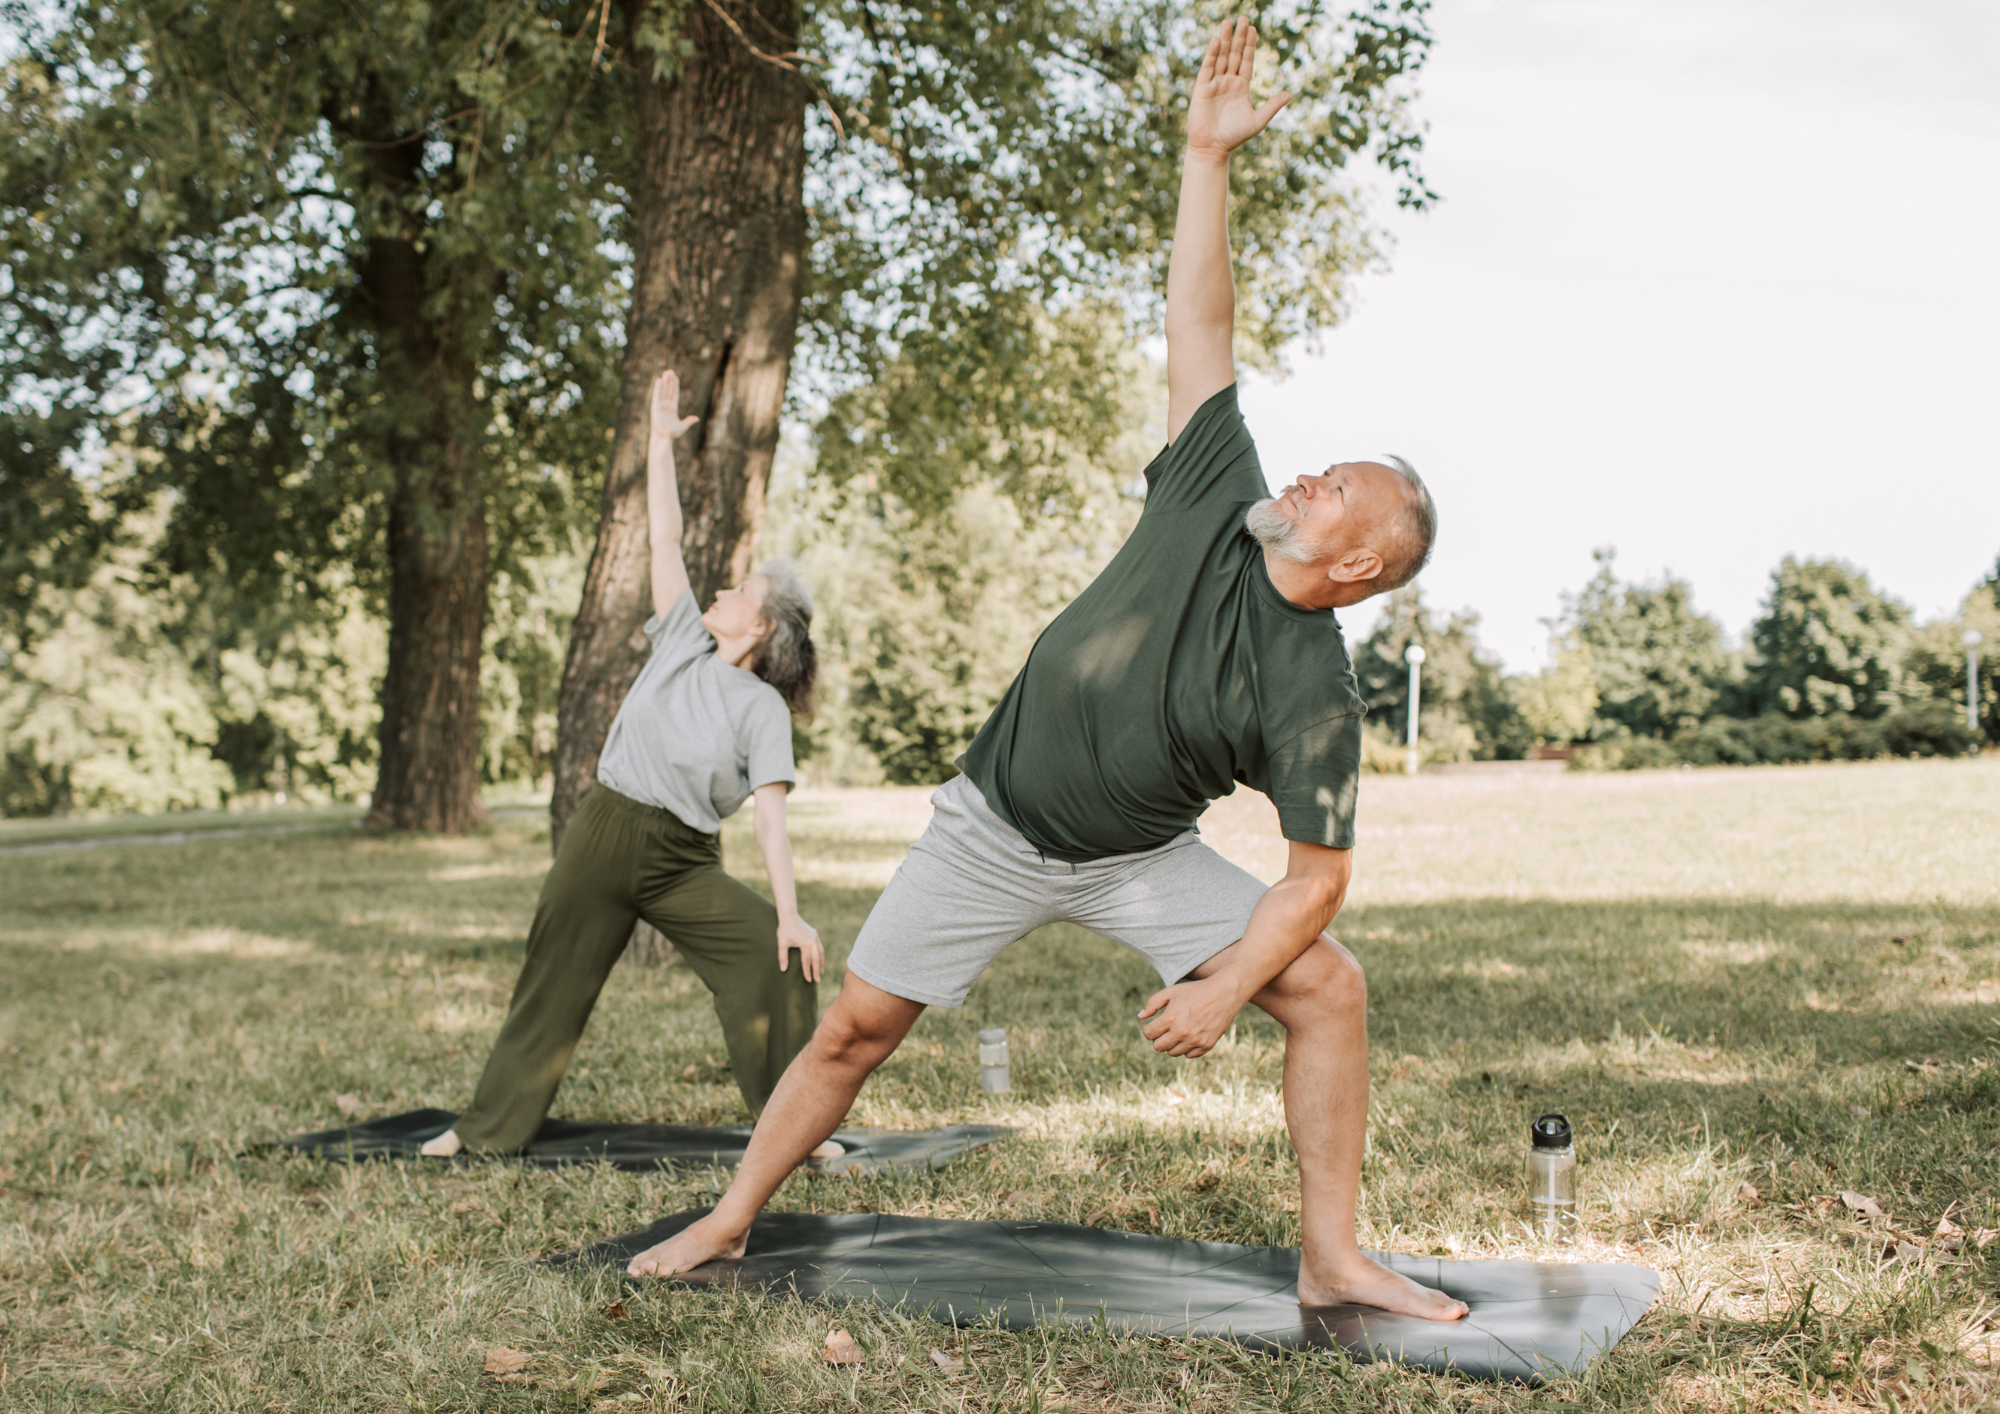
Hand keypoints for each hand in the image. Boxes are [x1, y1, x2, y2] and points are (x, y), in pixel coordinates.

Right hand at [649, 370, 699, 440]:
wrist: (663, 438)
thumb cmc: (672, 434)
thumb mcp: (683, 426)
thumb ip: (689, 421)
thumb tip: (697, 418)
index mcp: (672, 409)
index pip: (674, 394)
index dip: (675, 386)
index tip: (675, 378)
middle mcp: (666, 405)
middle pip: (668, 390)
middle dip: (669, 381)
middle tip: (670, 371)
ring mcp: (661, 405)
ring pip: (663, 390)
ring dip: (665, 381)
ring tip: (666, 372)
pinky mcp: (655, 407)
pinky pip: (657, 395)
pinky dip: (658, 388)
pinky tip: (659, 380)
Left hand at [777, 914, 822, 983]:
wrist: (789, 916)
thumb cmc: (784, 930)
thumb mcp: (782, 944)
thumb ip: (782, 957)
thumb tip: (783, 969)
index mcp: (806, 944)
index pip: (807, 961)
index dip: (807, 971)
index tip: (809, 980)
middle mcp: (813, 941)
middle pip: (816, 959)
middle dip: (817, 970)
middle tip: (817, 980)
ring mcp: (815, 937)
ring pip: (820, 953)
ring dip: (821, 963)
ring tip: (821, 972)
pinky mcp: (814, 934)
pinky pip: (819, 947)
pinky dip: (820, 955)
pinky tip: (819, 959)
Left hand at [1137, 974, 1244, 1057]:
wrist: (1224, 993)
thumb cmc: (1195, 991)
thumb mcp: (1171, 991)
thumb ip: (1152, 1003)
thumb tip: (1140, 1017)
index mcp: (1171, 1018)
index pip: (1149, 1034)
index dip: (1148, 1029)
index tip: (1153, 1025)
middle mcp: (1182, 1032)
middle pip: (1158, 1047)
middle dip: (1158, 1038)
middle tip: (1165, 1029)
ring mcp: (1195, 1040)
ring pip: (1173, 1053)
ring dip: (1172, 1044)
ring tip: (1178, 1031)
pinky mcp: (1206, 1045)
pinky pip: (1189, 1055)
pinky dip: (1186, 1047)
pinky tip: (1189, 1035)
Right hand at [1185, 17, 1290, 157]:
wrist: (1212, 148)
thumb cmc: (1234, 137)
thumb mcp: (1258, 121)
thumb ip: (1272, 106)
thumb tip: (1290, 94)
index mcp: (1241, 87)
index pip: (1247, 61)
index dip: (1250, 45)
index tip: (1253, 28)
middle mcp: (1228, 82)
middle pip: (1235, 54)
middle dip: (1239, 37)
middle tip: (1243, 17)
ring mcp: (1214, 84)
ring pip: (1221, 57)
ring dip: (1225, 40)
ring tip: (1228, 22)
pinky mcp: (1202, 89)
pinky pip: (1208, 68)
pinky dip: (1212, 54)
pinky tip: (1217, 41)